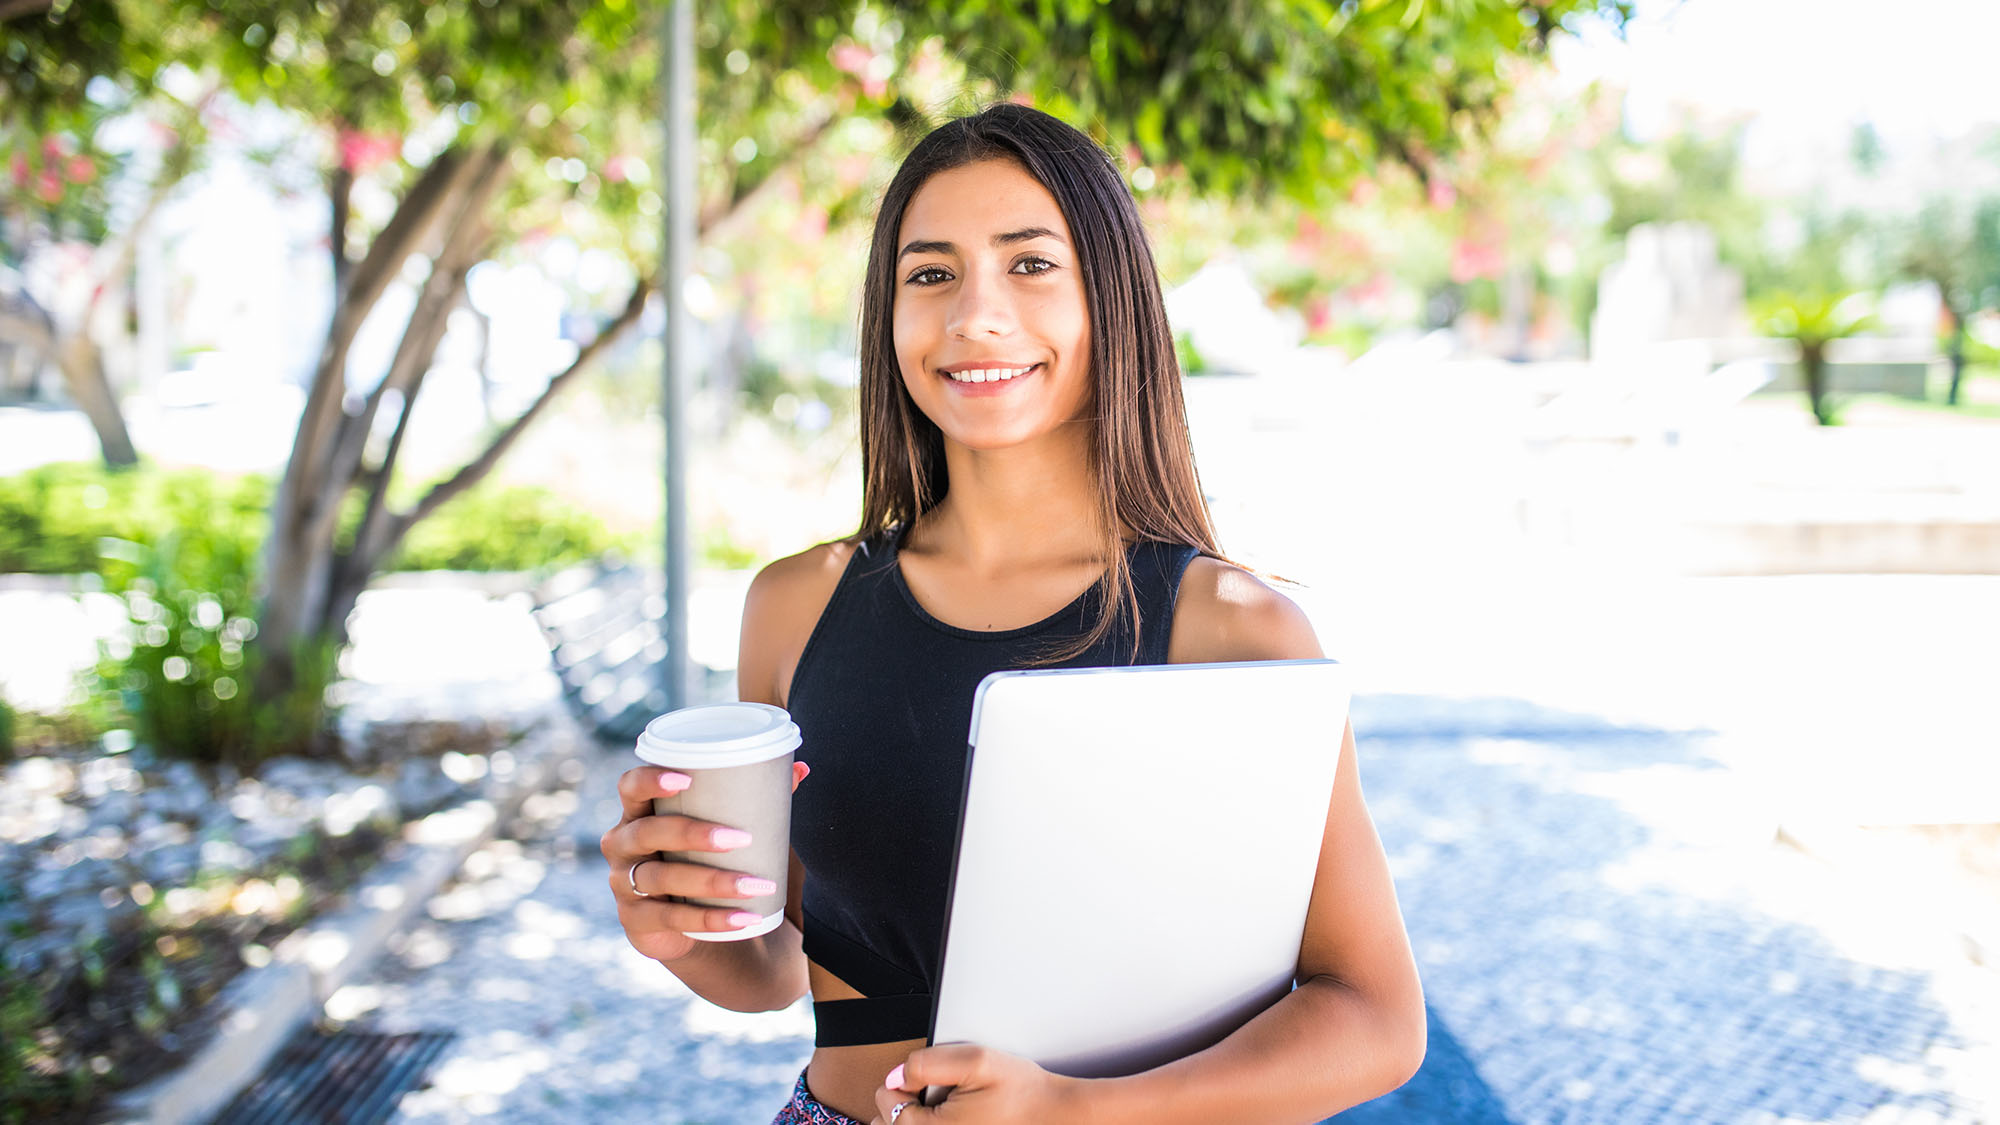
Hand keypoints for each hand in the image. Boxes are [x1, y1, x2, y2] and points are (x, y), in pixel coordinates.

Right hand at [598, 760, 808, 962]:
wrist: (684, 920)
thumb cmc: (700, 857)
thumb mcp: (717, 828)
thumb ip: (754, 799)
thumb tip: (801, 769)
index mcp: (638, 812)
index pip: (630, 786)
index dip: (650, 780)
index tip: (685, 779)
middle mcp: (622, 845)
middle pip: (647, 832)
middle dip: (693, 833)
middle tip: (740, 837)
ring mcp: (624, 885)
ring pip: (662, 879)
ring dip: (712, 881)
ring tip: (755, 884)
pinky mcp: (636, 921)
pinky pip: (673, 919)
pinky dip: (713, 920)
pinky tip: (745, 919)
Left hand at [872, 1045, 1083, 1124]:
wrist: (1055, 1117)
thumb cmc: (1021, 1092)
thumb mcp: (976, 1061)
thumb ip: (927, 1063)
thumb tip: (897, 1075)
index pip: (884, 1102)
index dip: (904, 1081)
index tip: (931, 1080)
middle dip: (903, 1105)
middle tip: (937, 1096)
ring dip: (915, 1121)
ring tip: (945, 1110)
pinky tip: (952, 1121)